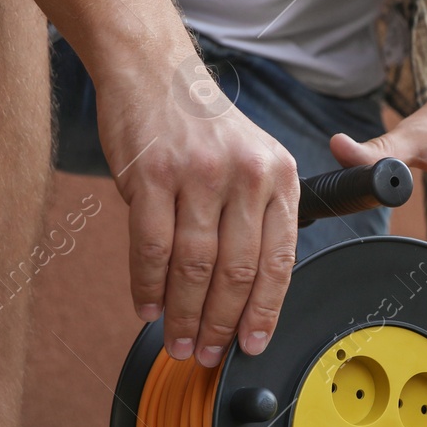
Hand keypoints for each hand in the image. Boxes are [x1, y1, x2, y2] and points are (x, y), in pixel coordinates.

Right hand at [99, 57, 298, 366]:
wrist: (153, 71)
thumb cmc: (201, 126)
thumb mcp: (252, 160)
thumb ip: (256, 216)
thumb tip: (247, 294)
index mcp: (278, 176)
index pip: (279, 260)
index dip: (264, 311)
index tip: (252, 344)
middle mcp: (246, 175)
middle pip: (237, 271)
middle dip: (222, 324)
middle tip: (207, 355)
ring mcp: (199, 174)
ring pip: (194, 266)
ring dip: (184, 314)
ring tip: (178, 342)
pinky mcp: (154, 175)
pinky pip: (151, 247)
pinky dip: (148, 286)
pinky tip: (147, 307)